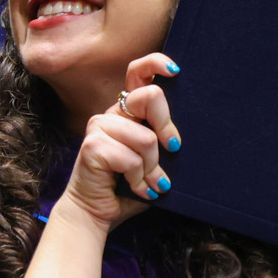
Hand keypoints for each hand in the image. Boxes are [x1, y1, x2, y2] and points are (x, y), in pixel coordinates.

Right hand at [56, 52, 181, 229]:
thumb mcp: (152, 160)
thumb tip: (184, 135)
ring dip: (152, 169)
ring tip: (148, 184)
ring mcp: (99, 127)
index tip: (175, 71)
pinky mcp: (92, 145)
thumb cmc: (127, 188)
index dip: (156, 64)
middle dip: (166, 126)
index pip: (137, 73)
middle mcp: (112, 114)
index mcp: (127, 112)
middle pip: (149, 96)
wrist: (95, 213)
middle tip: (173, 148)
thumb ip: (162, 142)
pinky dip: (140, 180)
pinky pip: (131, 159)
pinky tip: (136, 189)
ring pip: (146, 138)